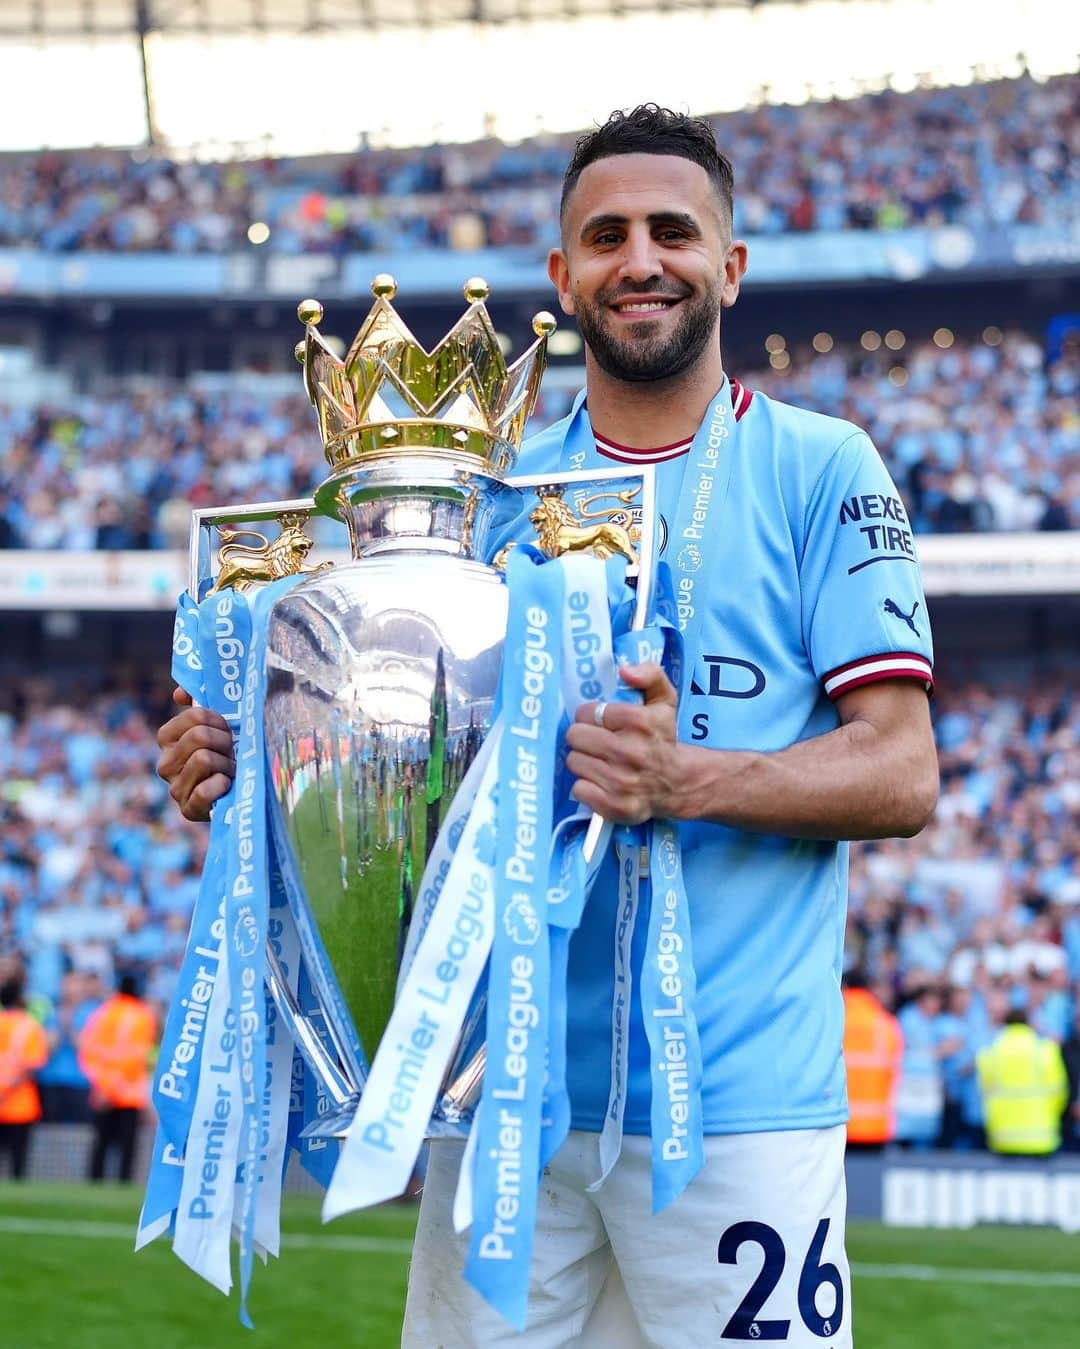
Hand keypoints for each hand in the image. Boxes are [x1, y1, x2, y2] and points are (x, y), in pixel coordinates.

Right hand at [157, 686, 234, 821]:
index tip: (226, 730)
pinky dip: (222, 786)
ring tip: (230, 770)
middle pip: (200, 736)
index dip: (219, 720)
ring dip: (227, 764)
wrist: (237, 795)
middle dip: (224, 742)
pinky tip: (226, 786)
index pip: (195, 715)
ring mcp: (175, 788)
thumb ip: (197, 702)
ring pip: (204, 759)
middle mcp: (165, 763)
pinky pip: (205, 790)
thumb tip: (179, 694)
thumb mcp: (215, 726)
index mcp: (167, 738)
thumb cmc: (226, 754)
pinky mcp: (188, 809)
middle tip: (231, 752)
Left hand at [564, 663, 679, 824]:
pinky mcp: (616, 806)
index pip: (588, 712)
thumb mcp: (664, 699)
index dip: (591, 716)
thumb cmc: (662, 738)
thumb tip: (624, 670)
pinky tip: (602, 782)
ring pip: (574, 762)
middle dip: (584, 737)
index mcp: (640, 722)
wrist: (680, 783)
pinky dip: (587, 786)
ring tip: (602, 762)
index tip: (603, 723)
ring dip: (584, 761)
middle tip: (599, 742)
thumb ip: (649, 674)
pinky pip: (578, 789)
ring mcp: (622, 782)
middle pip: (575, 736)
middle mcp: (631, 752)